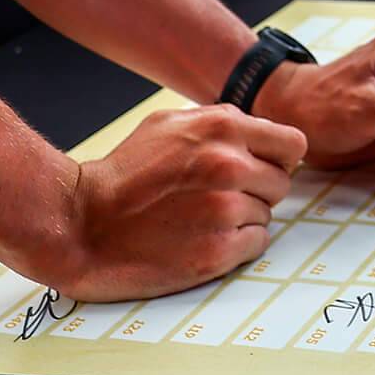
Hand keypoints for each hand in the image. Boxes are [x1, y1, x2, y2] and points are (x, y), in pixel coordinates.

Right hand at [44, 103, 304, 301]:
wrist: (81, 225)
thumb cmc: (124, 175)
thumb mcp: (170, 124)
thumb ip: (222, 122)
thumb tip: (263, 132)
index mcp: (223, 128)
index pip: (293, 144)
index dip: (276, 159)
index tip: (258, 169)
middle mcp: (230, 166)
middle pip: (281, 182)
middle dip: (257, 190)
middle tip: (218, 197)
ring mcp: (226, 211)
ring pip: (266, 215)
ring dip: (242, 219)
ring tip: (199, 218)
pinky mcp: (218, 252)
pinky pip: (256, 244)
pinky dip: (236, 245)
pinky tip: (202, 239)